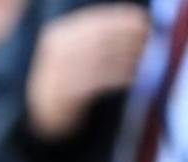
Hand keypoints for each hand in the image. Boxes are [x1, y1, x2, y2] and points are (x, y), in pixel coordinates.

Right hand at [26, 4, 149, 139]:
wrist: (42, 112)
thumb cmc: (66, 78)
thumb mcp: (72, 51)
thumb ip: (96, 37)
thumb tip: (135, 23)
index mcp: (57, 36)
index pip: (94, 22)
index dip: (122, 20)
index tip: (143, 21)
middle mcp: (56, 52)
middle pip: (100, 39)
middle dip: (128, 38)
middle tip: (148, 40)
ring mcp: (59, 72)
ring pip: (102, 59)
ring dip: (128, 58)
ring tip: (142, 59)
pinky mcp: (67, 93)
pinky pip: (101, 81)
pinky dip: (120, 77)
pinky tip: (132, 77)